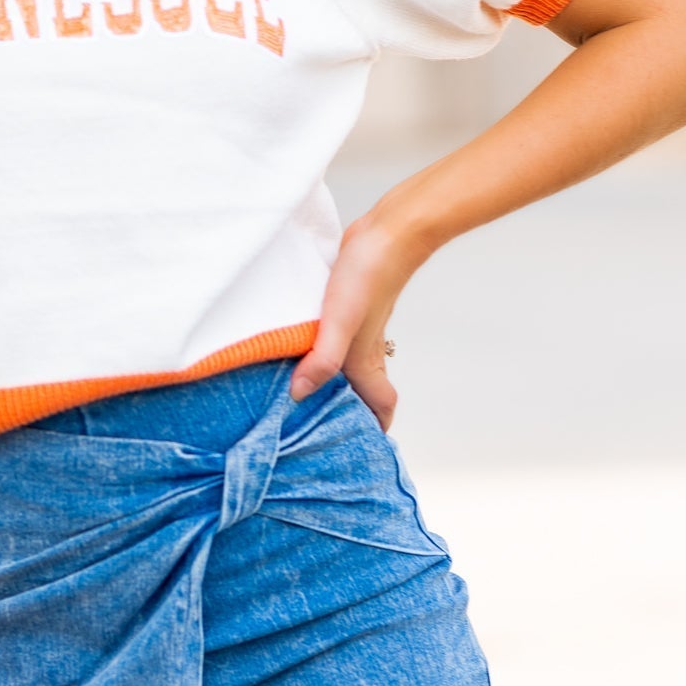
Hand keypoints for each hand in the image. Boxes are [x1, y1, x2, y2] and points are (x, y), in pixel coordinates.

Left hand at [289, 197, 433, 426]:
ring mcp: (358, 329)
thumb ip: (322, 360)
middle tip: (317, 428)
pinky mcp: (348, 308)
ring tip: (301, 395)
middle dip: (348, 413)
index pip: (381, 408)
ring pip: (350, 367)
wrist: (388, 233)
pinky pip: (336, 341)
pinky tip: (298, 347)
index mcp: (367, 362)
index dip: (373, 432)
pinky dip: (322, 353)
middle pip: (364, 392)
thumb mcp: (339, 323)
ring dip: (332, 382)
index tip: (354, 452)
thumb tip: (299, 396)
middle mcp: (366, 351)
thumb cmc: (368, 278)